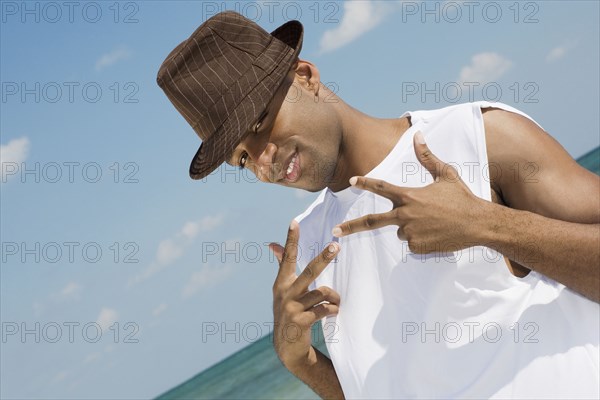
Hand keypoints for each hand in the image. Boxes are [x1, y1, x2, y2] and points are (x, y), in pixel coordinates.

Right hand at [269, 220, 340, 371]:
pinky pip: (324, 309)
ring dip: (334, 297)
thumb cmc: (289, 311)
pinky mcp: (301, 321)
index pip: (287, 257)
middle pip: (309, 271)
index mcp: (281, 283)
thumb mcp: (282, 289)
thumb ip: (281, 266)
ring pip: (322, 292)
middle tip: (336, 246)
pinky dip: (332, 309)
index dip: (290, 240)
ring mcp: (292, 308)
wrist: (287, 346)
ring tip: (336, 301)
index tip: (294, 222)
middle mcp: (285, 293)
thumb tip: (272, 244)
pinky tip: (334, 312)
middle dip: (323, 258)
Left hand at [332, 131, 486, 253]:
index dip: (365, 183)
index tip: (351, 181)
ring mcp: (410, 232)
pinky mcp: (418, 246)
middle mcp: (405, 215)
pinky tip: (436, 232)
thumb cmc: (463, 198)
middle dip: (352, 227)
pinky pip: (412, 242)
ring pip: (400, 231)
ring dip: (409, 227)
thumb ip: (427, 157)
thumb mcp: (446, 174)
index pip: (381, 187)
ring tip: (433, 221)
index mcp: (409, 196)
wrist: (479, 224)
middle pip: (373, 221)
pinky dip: (420, 238)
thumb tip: (418, 135)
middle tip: (336, 230)